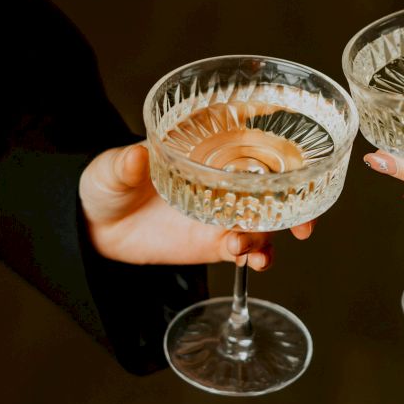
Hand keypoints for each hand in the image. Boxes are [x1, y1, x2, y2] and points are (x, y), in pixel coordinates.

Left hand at [79, 143, 315, 268]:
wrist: (98, 227)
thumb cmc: (109, 182)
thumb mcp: (112, 168)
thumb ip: (124, 164)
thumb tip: (134, 157)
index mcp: (209, 148)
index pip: (255, 142)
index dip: (285, 150)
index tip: (304, 160)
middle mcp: (225, 179)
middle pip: (275, 186)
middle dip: (297, 203)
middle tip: (303, 224)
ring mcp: (224, 212)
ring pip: (266, 222)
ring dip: (270, 235)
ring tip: (245, 247)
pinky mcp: (216, 242)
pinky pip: (247, 249)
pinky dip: (255, 256)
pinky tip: (250, 261)